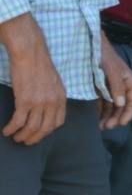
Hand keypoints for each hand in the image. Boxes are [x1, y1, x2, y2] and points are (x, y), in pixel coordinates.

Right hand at [0, 13, 65, 144]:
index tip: (38, 134)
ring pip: (32, 128)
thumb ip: (53, 96)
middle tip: (25, 141)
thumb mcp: (53, 82)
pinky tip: (6, 131)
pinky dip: (12, 129)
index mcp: (61, 98)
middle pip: (46, 129)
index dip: (47, 131)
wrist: (30, 52)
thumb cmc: (38, 64)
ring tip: (14, 137)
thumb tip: (46, 108)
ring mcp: (40, 102)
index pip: (58, 122)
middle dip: (34, 138)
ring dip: (22, 136)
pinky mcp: (25, 100)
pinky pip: (19, 121)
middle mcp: (53, 102)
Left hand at [97, 35, 131, 130]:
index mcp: (128, 81)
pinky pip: (102, 103)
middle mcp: (120, 87)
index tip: (122, 123)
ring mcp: (109, 88)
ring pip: (112, 107)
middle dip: (117, 118)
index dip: (128, 113)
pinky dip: (101, 112)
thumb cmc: (104, 56)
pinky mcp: (99, 89)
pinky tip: (97, 119)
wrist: (89, 45)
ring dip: (109, 117)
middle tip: (108, 127)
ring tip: (102, 126)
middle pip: (122, 106)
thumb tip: (120, 104)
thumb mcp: (112, 69)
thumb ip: (116, 86)